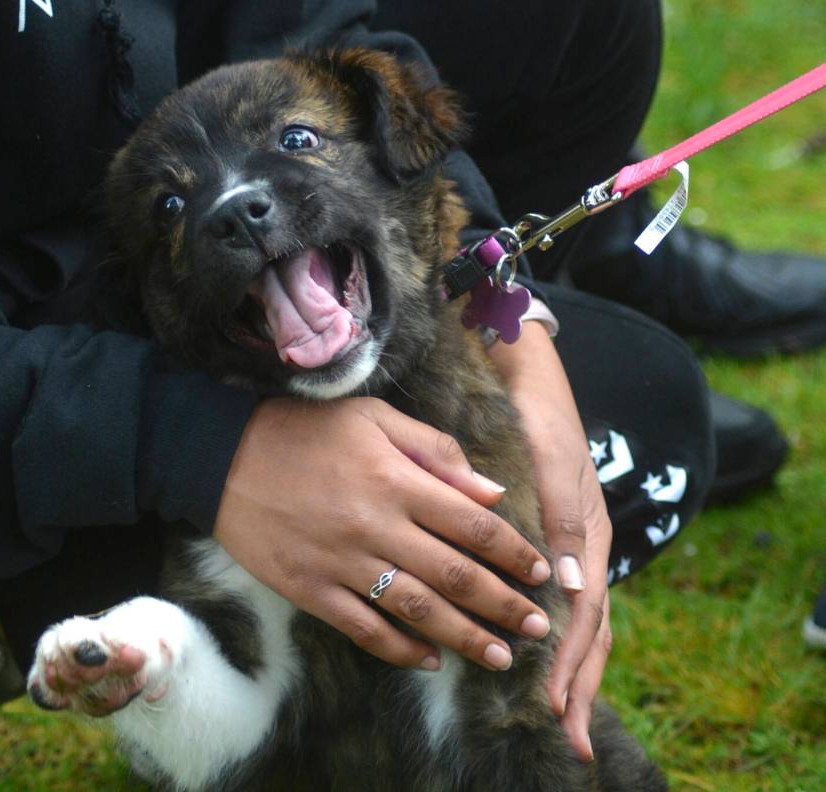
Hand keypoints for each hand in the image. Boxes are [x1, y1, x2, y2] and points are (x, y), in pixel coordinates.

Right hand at [214, 396, 552, 671]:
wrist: (221, 455)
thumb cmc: (305, 429)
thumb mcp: (373, 418)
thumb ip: (435, 450)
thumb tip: (491, 491)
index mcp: (396, 479)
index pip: (474, 525)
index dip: (514, 552)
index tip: (542, 572)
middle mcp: (376, 525)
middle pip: (455, 574)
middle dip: (504, 604)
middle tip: (539, 627)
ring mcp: (341, 562)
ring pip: (417, 609)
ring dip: (465, 636)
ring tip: (501, 657)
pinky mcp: (310, 589)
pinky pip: (363, 628)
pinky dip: (400, 650)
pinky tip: (430, 661)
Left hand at [487, 321, 612, 761]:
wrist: (526, 380)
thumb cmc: (538, 420)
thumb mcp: (552, 467)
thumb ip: (561, 523)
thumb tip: (568, 587)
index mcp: (588, 535)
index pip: (585, 615)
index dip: (572, 664)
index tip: (556, 708)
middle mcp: (583, 548)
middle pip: (589, 628)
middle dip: (578, 682)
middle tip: (566, 736)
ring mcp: (569, 544)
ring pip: (577, 620)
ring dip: (570, 668)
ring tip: (560, 713)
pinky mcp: (549, 537)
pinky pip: (559, 597)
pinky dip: (557, 634)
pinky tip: (543, 656)